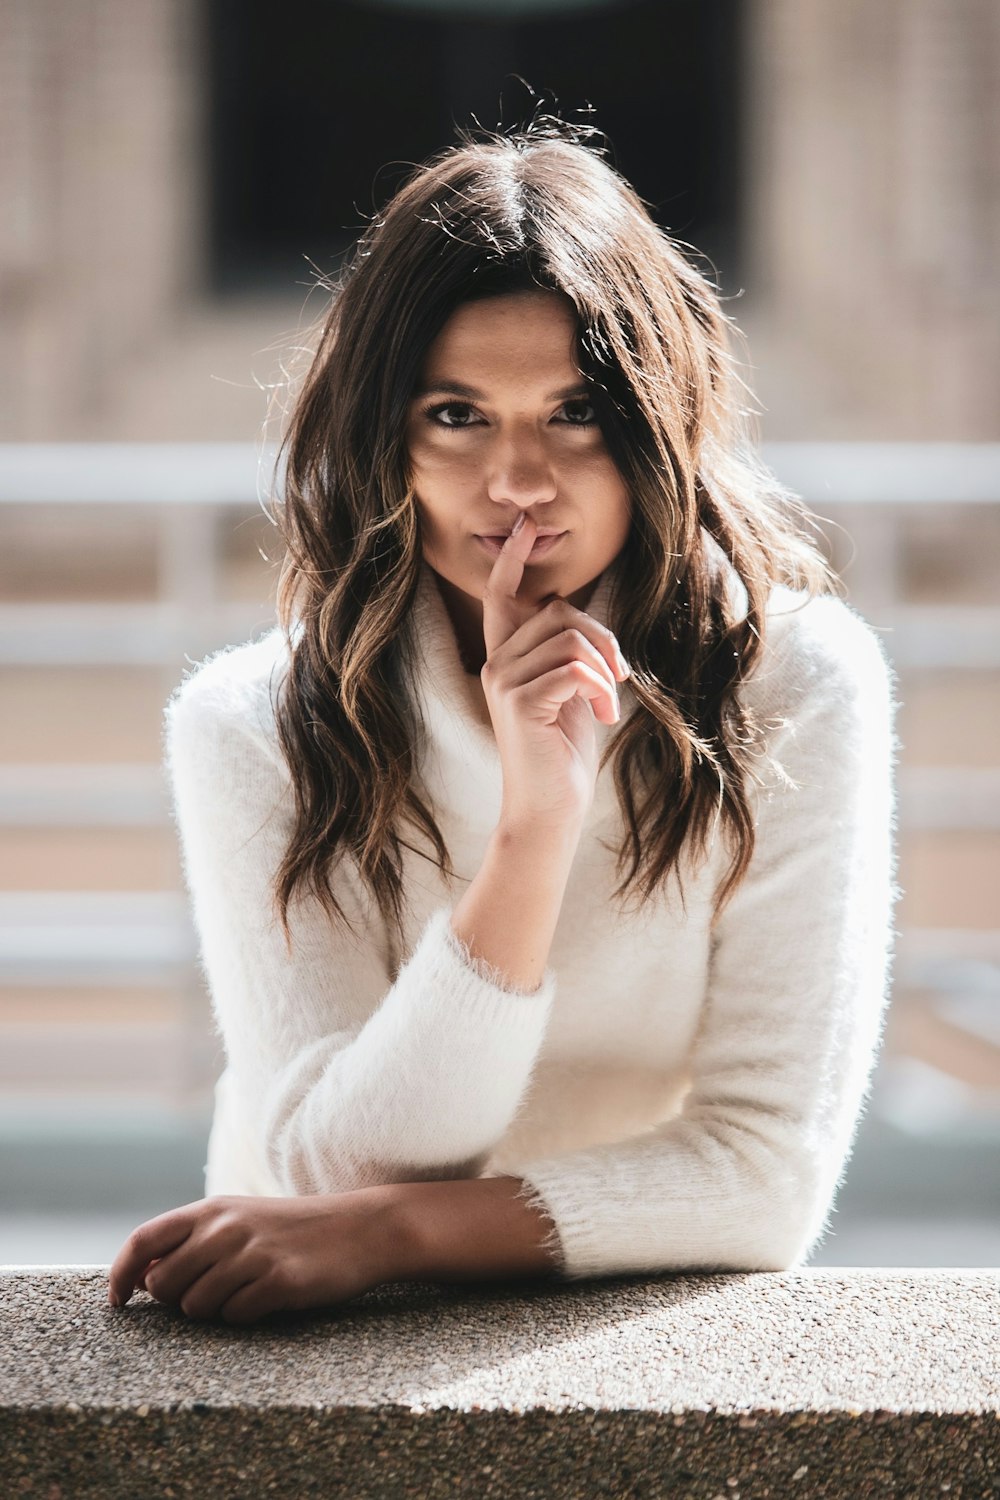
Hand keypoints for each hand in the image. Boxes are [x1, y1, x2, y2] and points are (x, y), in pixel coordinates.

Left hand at [107, 1190, 398, 1323]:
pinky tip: (269, 1296)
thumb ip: (193, 1239)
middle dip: (176, 1300)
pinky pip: (235, 1317)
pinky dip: (245, 1315)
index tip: (117, 1301)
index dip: (120, 1274)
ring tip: (246, 1290)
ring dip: (214, 1310)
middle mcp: (225, 1228)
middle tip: (210, 1292)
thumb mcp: (240, 1219)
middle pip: (163, 1284)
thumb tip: (142, 1275)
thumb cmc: (293, 1229)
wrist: (361, 1228)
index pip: (144, 1240)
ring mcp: (251, 1254)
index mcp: (212, 1209)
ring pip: (195, 1307)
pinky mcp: (277, 1281)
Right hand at [480, 512, 629, 829]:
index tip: (527, 525)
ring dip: (604, 668)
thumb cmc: (562, 754)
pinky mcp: (519, 701)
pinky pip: (573, 668)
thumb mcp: (569, 695)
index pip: (500, 595)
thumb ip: (567, 657)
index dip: (513, 558)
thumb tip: (584, 626)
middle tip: (619, 677)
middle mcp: (495, 663)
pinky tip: (602, 715)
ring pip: (569, 636)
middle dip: (601, 637)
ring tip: (608, 703)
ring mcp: (503, 681)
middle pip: (557, 611)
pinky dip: (599, 689)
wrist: (548, 809)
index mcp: (505, 658)